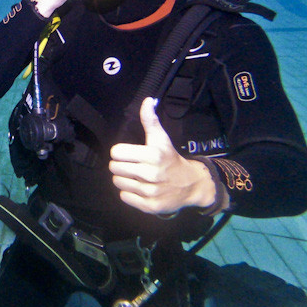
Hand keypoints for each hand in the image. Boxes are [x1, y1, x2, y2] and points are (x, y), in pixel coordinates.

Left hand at [108, 97, 215, 214]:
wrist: (191, 185)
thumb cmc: (170, 158)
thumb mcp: (161, 139)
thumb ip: (150, 120)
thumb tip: (147, 100)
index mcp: (152, 155)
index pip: (116, 152)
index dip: (121, 152)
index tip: (129, 154)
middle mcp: (151, 174)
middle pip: (114, 168)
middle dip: (120, 165)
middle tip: (132, 165)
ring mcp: (150, 191)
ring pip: (117, 182)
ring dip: (124, 179)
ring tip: (136, 177)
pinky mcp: (150, 206)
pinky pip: (124, 197)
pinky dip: (129, 193)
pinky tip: (140, 188)